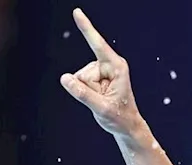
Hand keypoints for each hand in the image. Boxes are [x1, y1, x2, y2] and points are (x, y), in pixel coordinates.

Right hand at [60, 9, 144, 138]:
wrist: (126, 125)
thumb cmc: (120, 117)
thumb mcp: (102, 109)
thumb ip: (82, 94)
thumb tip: (64, 78)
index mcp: (117, 67)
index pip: (98, 45)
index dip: (87, 28)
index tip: (77, 12)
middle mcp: (109, 65)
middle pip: (83, 72)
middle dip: (88, 88)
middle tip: (104, 101)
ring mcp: (101, 70)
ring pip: (80, 77)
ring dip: (88, 92)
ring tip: (104, 100)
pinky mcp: (95, 76)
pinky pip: (79, 82)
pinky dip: (86, 92)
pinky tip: (99, 98)